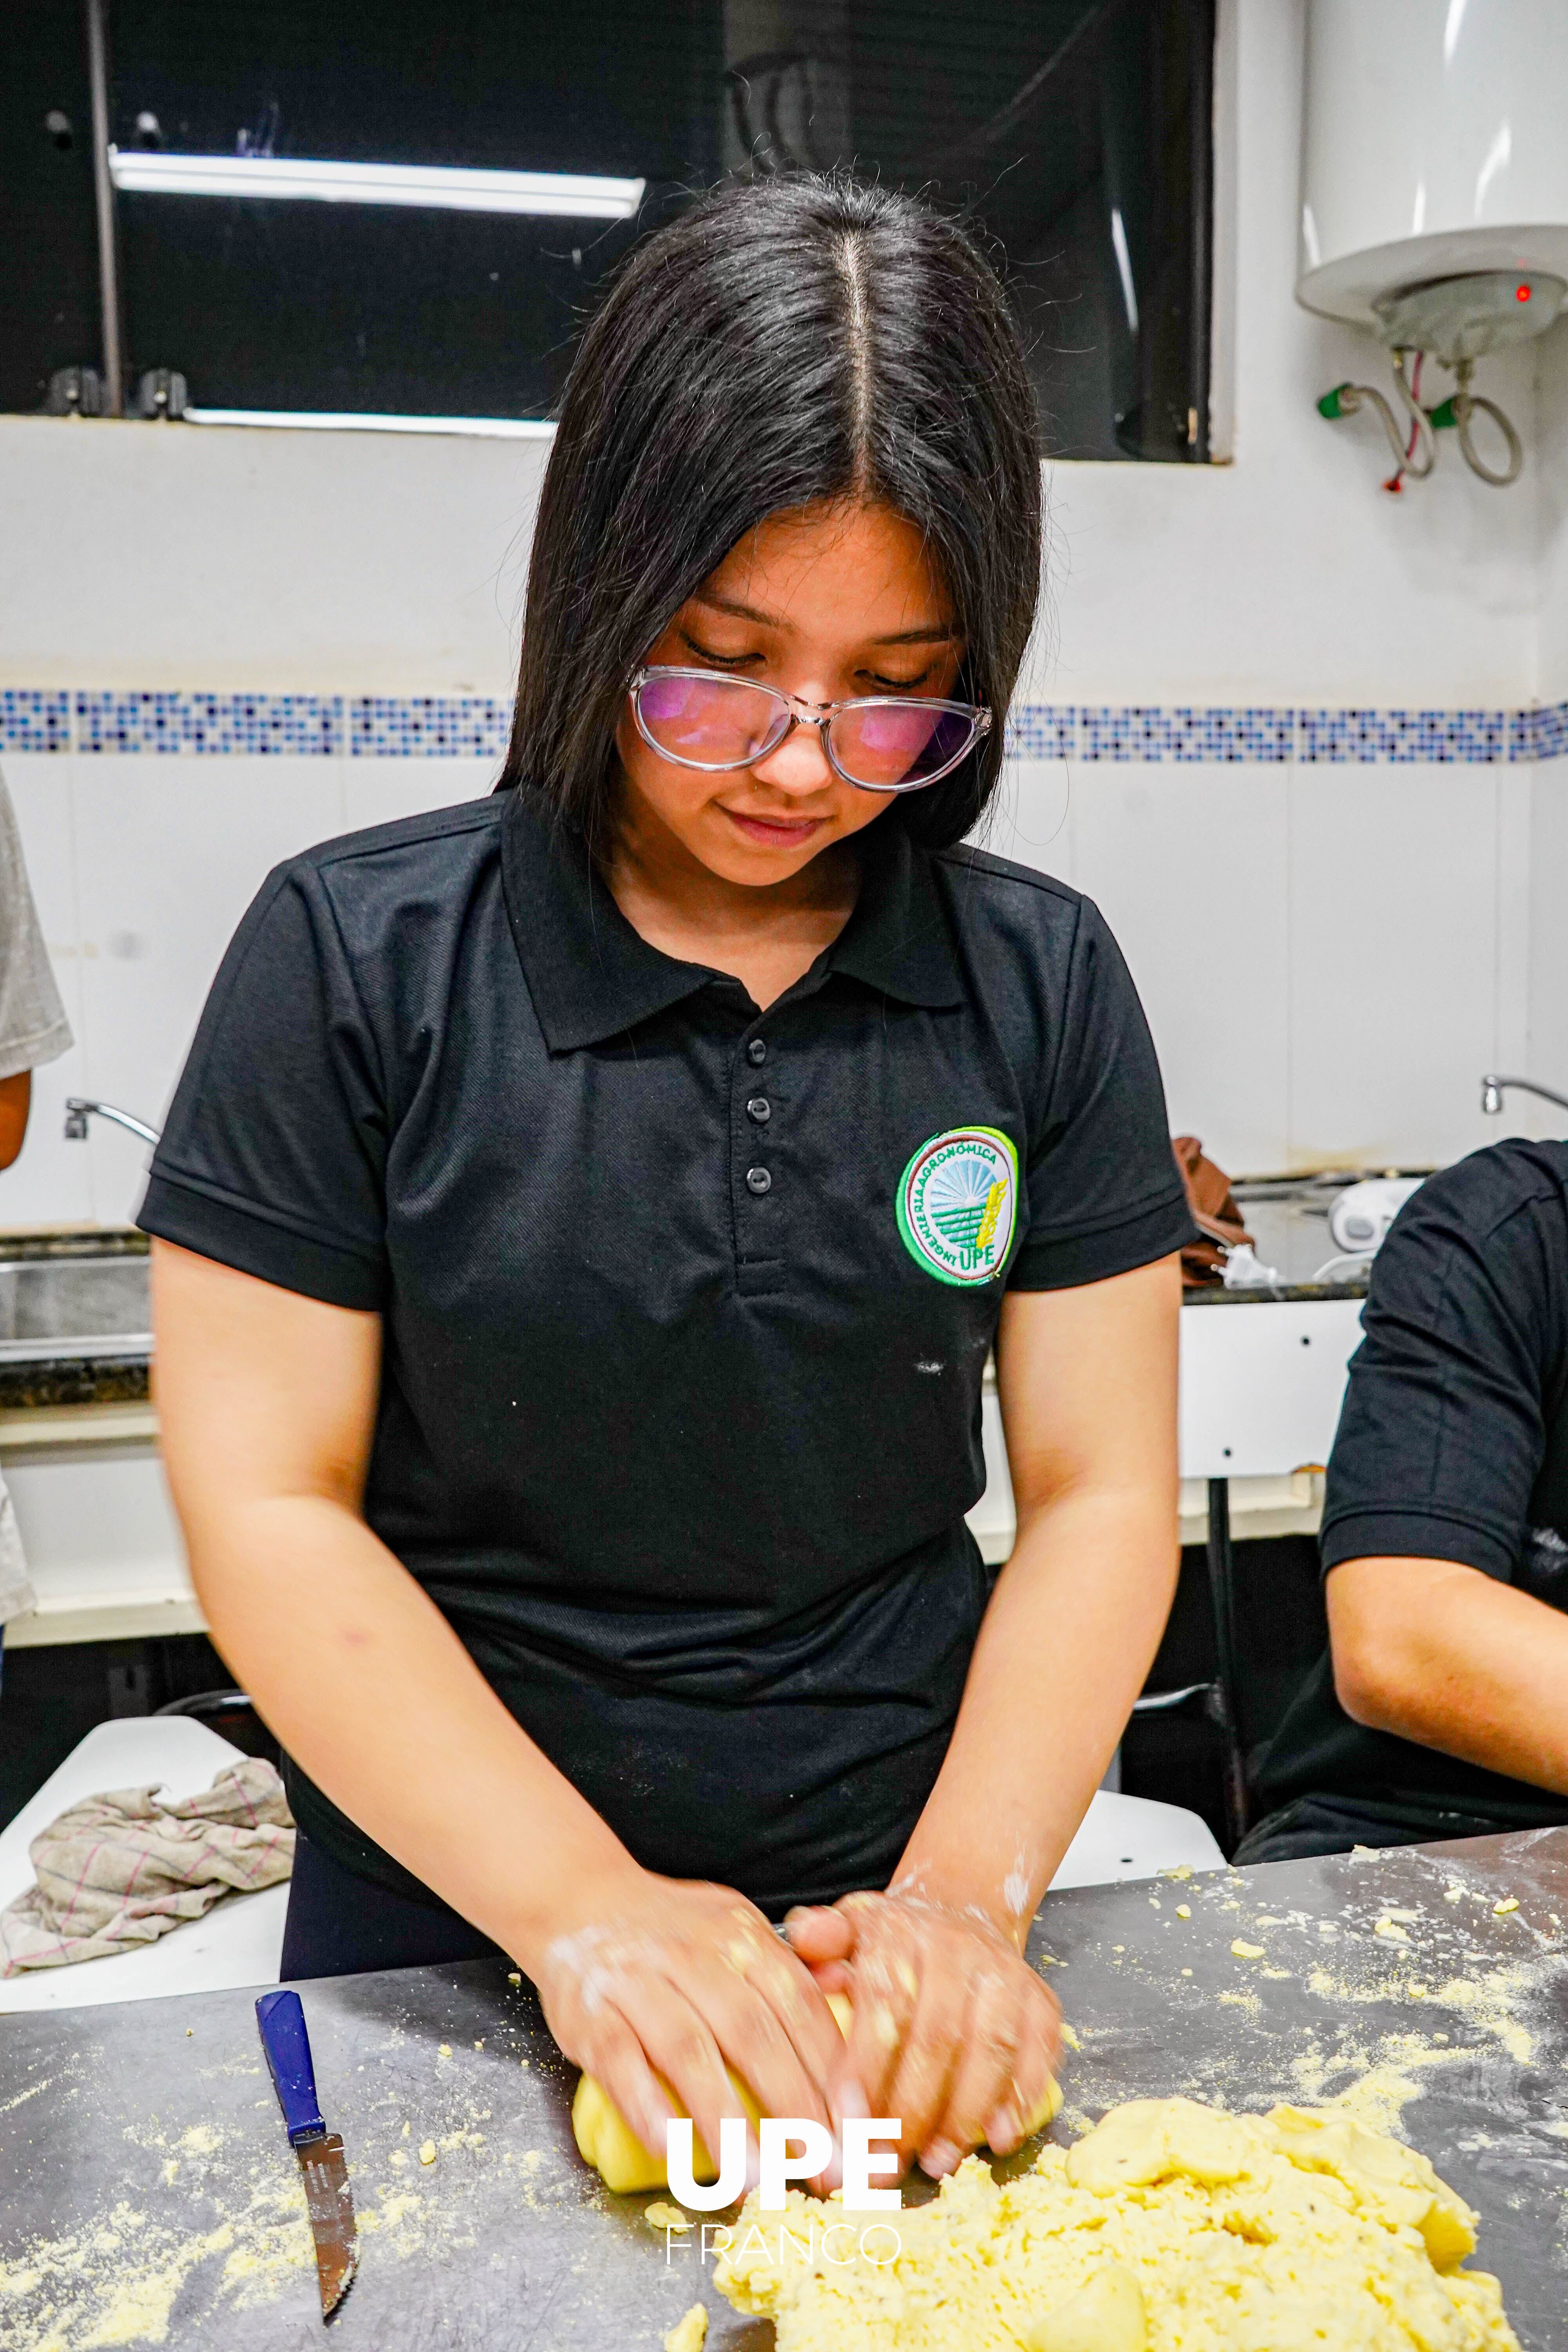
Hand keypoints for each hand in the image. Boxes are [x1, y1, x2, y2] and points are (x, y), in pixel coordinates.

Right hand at [526, 1865, 846, 2186]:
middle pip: (753, 2033)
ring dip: (726, 2120)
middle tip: (827, 2170)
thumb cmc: (673, 1933)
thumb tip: (849, 2035)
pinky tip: (670, 2150)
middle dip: (796, 2107)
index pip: (800, 2005)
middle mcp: (693, 1954)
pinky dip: (645, 2105)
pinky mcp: (590, 2013)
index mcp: (741, 1936)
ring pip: (688, 2052)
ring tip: (759, 2181)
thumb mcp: (736, 1930)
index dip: (833, 2070)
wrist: (579, 1901)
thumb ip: (788, 1975)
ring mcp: (638, 1982)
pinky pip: (620, 2062)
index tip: (862, 2130)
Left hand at [784, 1890, 1061, 2180]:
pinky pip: (1039, 2051)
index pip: (885, 2003)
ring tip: (936, 2163)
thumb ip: (821, 1939)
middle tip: (886, 2165)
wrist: (962, 1915)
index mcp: (900, 1933)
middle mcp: (957, 1949)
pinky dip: (1020, 2098)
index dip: (866, 2069)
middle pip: (937, 2037)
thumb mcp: (848, 1928)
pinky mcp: (1041, 2000)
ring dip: (964, 2115)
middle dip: (910, 2110)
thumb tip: (806, 1940)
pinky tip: (998, 2139)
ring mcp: (1005, 1975)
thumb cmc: (893, 1941)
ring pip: (990, 2049)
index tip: (846, 2126)